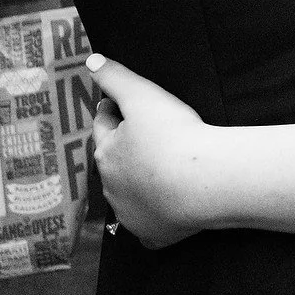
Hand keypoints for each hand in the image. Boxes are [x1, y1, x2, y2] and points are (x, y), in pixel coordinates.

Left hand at [87, 55, 210, 250]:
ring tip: (157, 170)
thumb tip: (90, 60)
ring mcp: (131, 214)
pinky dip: (153, 217)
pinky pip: (148, 225)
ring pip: (128, 194)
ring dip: (137, 182)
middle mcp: (112, 186)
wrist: (204, 182)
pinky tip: (163, 210)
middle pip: (114, 162)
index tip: (117, 103)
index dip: (112, 111)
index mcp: (107, 153)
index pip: (104, 126)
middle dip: (123, 149)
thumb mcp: (142, 95)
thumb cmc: (173, 135)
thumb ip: (115, 76)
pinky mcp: (153, 234)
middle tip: (142, 137)